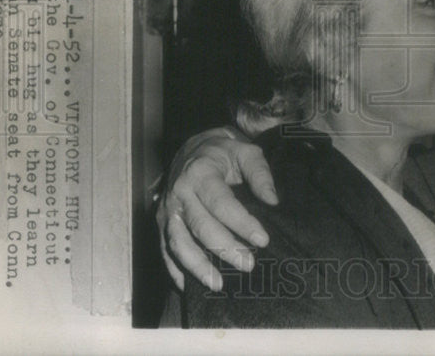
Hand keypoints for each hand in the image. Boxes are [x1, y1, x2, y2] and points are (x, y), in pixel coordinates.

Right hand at [156, 127, 278, 291]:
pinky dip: (175, 270)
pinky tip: (188, 286)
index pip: (221, 203)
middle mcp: (179, 192)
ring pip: (178, 243)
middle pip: (200, 226)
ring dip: (197, 266)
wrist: (193, 148)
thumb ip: (261, 175)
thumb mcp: (247, 153)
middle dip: (225, 248)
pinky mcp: (162, 223)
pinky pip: (165, 250)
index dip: (242, 223)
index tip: (263, 240)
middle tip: (248, 265)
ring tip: (219, 284)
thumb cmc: (224, 153)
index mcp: (200, 173)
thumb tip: (272, 201)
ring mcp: (167, 210)